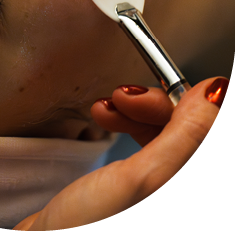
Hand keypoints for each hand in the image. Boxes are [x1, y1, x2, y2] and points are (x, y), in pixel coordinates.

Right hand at [14, 77, 228, 230]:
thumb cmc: (84, 230)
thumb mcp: (141, 180)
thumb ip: (186, 137)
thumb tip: (215, 92)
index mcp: (187, 189)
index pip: (210, 134)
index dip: (192, 104)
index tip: (165, 85)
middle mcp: (178, 190)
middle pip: (187, 132)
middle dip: (154, 106)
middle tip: (123, 96)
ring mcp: (160, 192)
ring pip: (165, 134)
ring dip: (134, 112)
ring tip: (104, 107)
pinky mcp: (138, 188)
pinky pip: (144, 144)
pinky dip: (125, 124)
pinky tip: (104, 117)